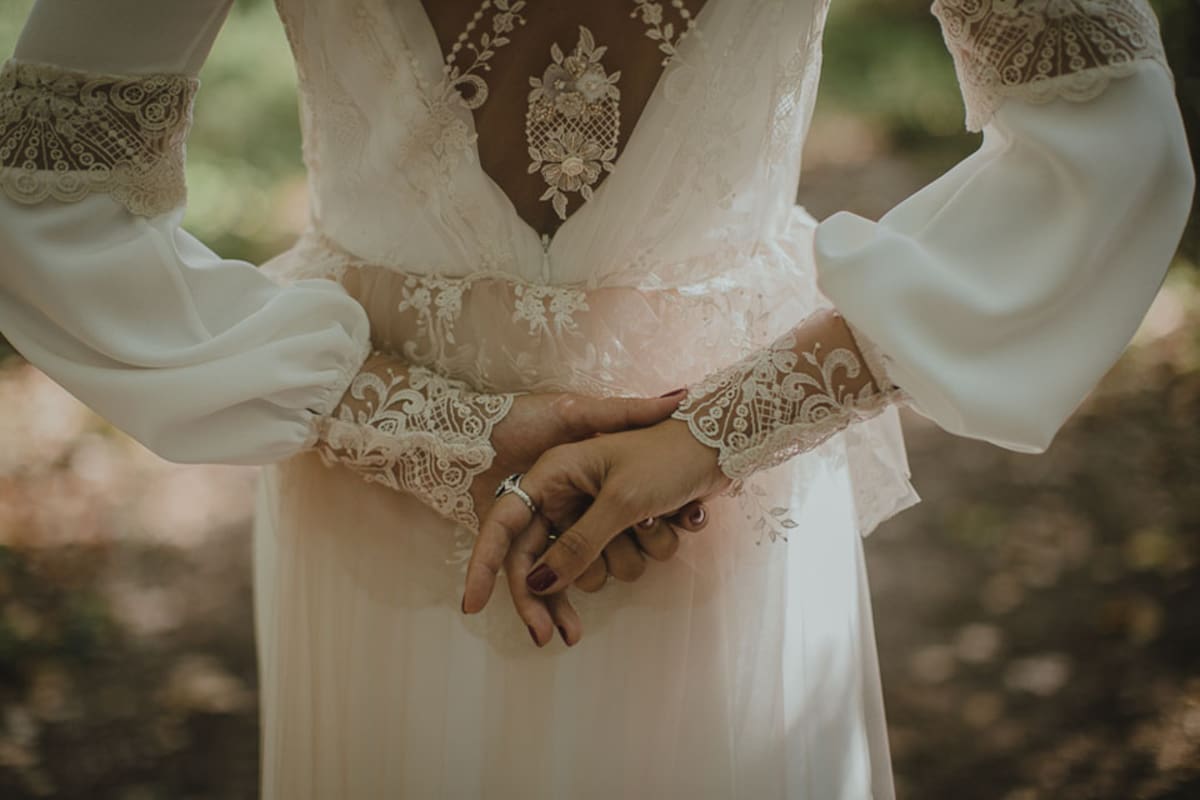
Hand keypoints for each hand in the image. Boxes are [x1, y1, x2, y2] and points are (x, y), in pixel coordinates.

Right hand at [464, 419, 731, 642]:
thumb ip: (578, 545)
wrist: (724, 437)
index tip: (470, 606)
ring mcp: (600, 509)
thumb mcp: (621, 500)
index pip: (505, 528)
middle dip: (574, 582)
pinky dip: (656, 544)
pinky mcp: (630, 521)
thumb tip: (537, 584)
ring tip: (661, 519)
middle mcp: (570, 493)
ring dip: (636, 553)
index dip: (484, 567)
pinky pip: (629, 555)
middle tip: (570, 637)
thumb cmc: (668, 456)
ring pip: (597, 565)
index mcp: (554, 475)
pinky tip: (680, 518)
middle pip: (548, 560)